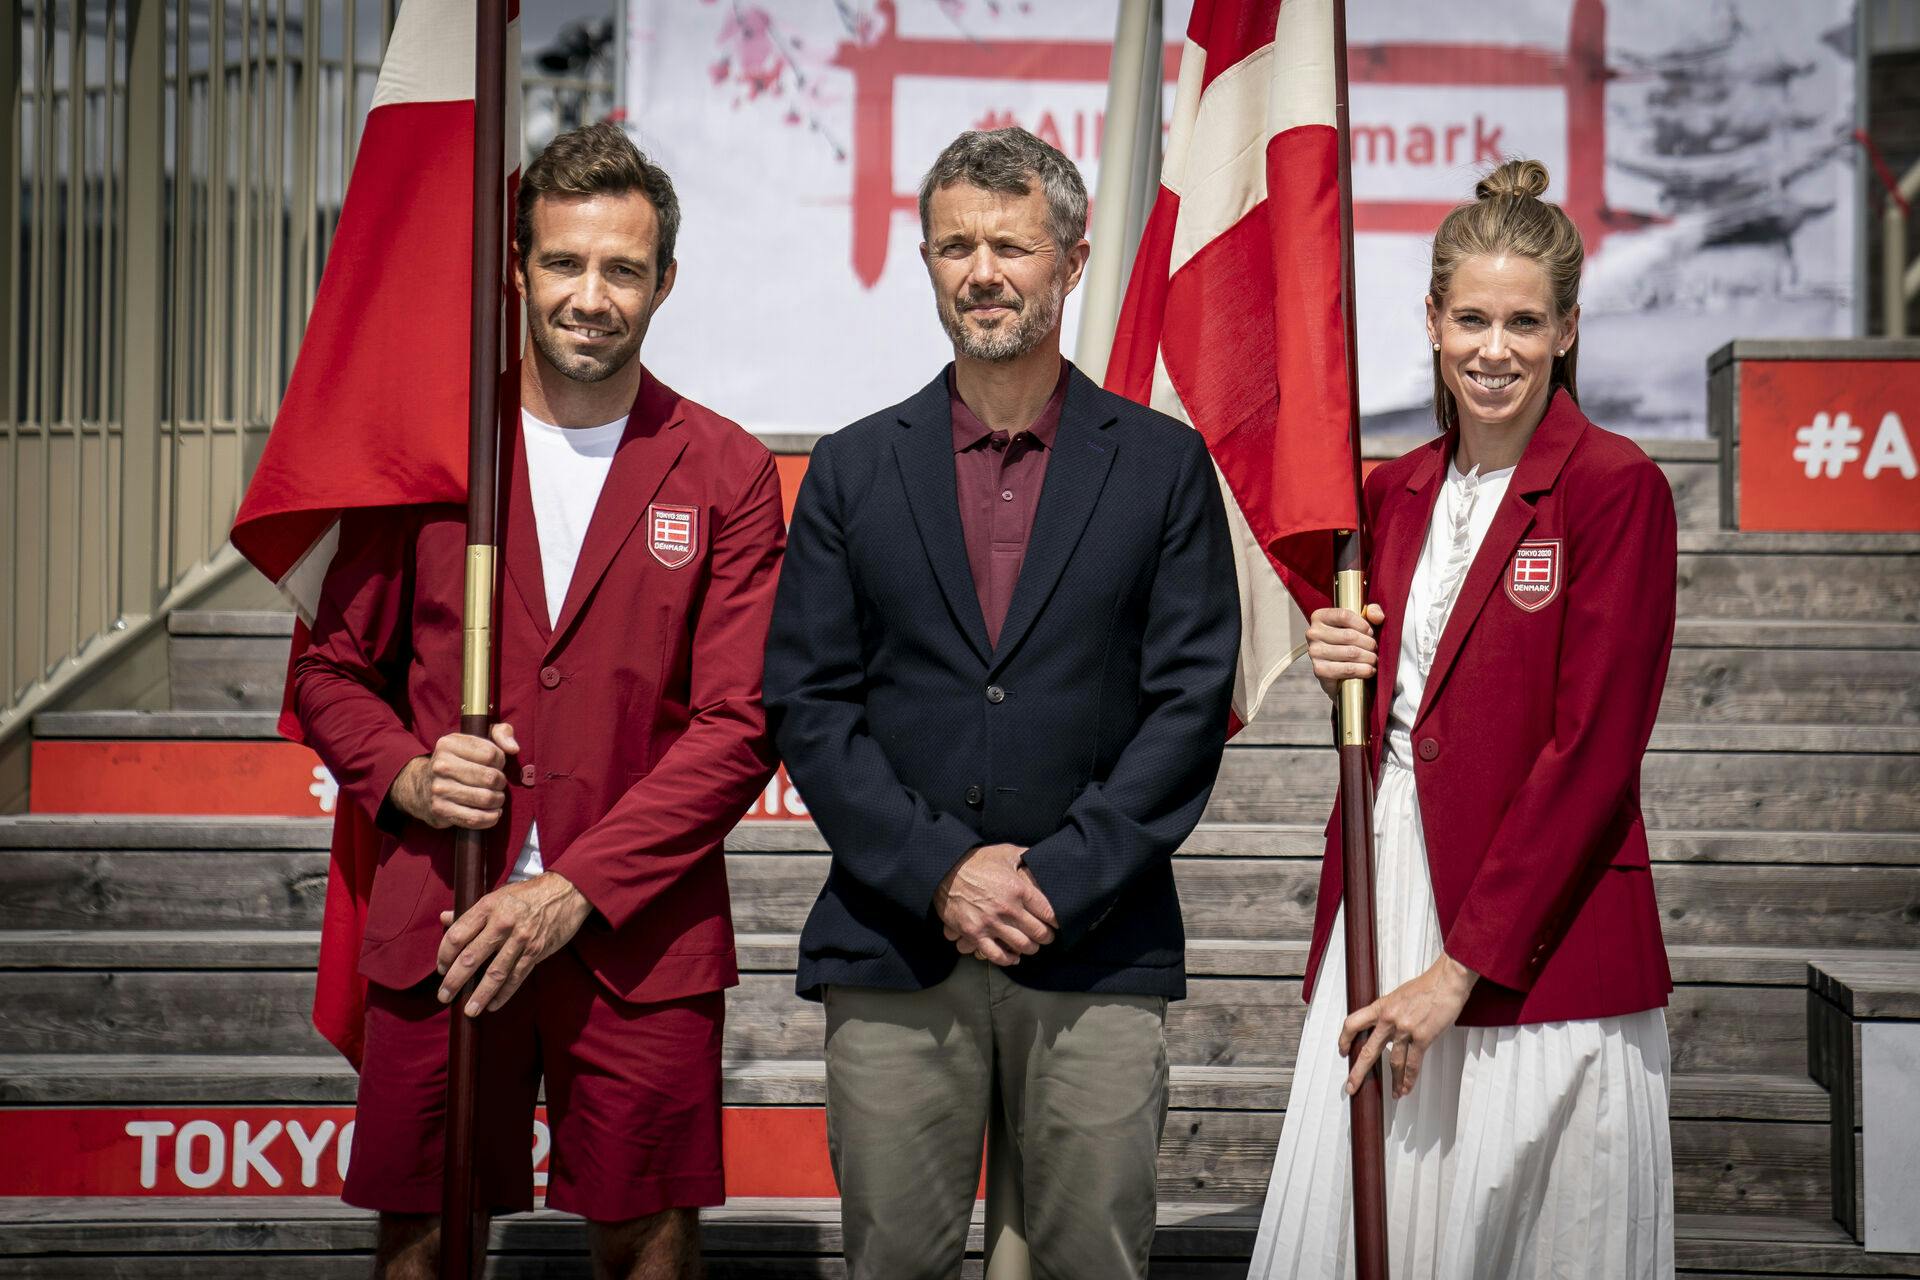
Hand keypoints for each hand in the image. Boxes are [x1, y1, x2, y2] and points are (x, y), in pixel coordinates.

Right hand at [388, 723, 518, 828]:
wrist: (422, 787)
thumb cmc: (459, 761)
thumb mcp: (477, 739)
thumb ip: (501, 733)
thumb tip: (513, 749)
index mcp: (448, 744)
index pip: (491, 754)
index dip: (500, 762)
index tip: (495, 765)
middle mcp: (440, 765)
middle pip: (490, 777)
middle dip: (501, 782)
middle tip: (497, 784)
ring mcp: (439, 789)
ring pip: (485, 798)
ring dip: (498, 800)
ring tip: (496, 798)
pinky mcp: (441, 810)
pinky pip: (475, 818)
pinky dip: (490, 818)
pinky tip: (493, 813)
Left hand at [435, 871, 592, 1014]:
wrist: (566, 892)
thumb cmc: (527, 894)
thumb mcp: (497, 896)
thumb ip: (471, 911)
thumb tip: (445, 918)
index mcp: (488, 906)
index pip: (457, 935)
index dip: (444, 955)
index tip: (441, 968)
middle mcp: (502, 923)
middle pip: (471, 957)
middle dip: (454, 981)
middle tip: (444, 995)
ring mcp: (520, 939)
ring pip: (495, 973)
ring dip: (479, 994)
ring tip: (468, 1010)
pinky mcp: (536, 951)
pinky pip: (517, 977)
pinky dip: (504, 994)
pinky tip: (493, 1004)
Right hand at [933, 844, 1056, 966]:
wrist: (944, 871)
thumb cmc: (976, 861)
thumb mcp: (1005, 852)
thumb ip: (1026, 855)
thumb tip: (1041, 857)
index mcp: (1019, 889)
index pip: (1049, 912)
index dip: (1057, 920)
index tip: (1057, 922)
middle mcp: (1008, 909)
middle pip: (1039, 932)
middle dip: (1047, 937)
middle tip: (1047, 937)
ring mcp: (991, 923)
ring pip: (1021, 946)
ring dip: (1031, 949)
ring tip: (1032, 946)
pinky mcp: (974, 934)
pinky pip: (996, 955)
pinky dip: (1008, 959)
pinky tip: (1013, 957)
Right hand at [1307, 604, 1387, 699]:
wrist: (1339, 672)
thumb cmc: (1350, 642)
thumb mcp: (1361, 621)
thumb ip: (1373, 612)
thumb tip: (1378, 617)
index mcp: (1320, 617)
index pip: (1344, 615)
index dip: (1363, 624)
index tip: (1370, 632)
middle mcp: (1313, 633)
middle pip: (1350, 635)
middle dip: (1369, 644)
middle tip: (1374, 649)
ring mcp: (1314, 652)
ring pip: (1351, 653)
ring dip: (1368, 657)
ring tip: (1373, 659)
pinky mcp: (1319, 670)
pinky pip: (1347, 669)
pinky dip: (1363, 670)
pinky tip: (1369, 670)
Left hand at [1338, 951, 1477, 1099]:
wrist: (1446, 982)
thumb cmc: (1426, 986)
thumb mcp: (1398, 996)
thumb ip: (1389, 1012)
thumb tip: (1385, 1026)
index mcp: (1381, 1007)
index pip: (1353, 1023)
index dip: (1344, 1039)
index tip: (1343, 1051)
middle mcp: (1389, 1019)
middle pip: (1368, 1050)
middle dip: (1358, 1072)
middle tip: (1351, 1086)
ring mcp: (1405, 1029)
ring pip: (1393, 1062)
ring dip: (1393, 1081)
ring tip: (1393, 1093)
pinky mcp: (1422, 1037)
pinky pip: (1413, 1064)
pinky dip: (1409, 1079)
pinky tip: (1406, 1088)